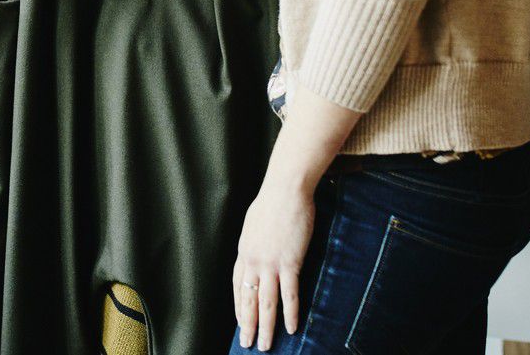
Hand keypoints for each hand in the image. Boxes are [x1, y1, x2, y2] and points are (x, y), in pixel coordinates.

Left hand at [232, 180, 314, 349]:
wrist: (286, 189)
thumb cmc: (273, 201)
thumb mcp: (254, 223)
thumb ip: (255, 241)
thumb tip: (256, 250)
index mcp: (244, 251)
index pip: (237, 285)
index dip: (239, 306)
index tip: (240, 321)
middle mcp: (253, 261)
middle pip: (248, 299)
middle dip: (248, 324)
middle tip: (248, 343)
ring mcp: (271, 263)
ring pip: (266, 303)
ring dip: (266, 327)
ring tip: (266, 345)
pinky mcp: (290, 262)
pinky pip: (290, 294)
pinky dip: (290, 313)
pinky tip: (291, 328)